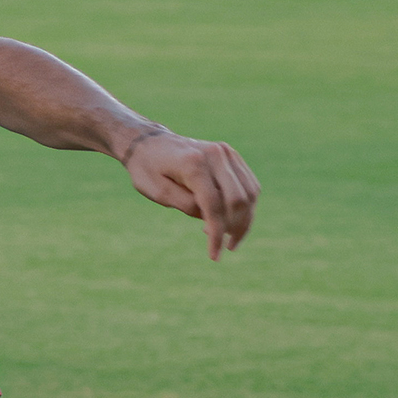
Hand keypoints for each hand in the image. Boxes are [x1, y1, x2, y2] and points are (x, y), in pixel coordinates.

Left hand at [122, 129, 259, 259]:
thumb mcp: (157, 192)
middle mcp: (215, 155)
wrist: (149, 142)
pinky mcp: (231, 155)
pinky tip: (231, 219)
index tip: (214, 256)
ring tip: (229, 237)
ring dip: (245, 220)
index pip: (213, 205)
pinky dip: (246, 205)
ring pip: (250, 192)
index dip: (217, 234)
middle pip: (238, 199)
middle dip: (235, 228)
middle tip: (224, 246)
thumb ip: (186, 205)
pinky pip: (249, 184)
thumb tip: (212, 219)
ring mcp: (226, 152)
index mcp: (193, 164)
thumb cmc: (147, 169)